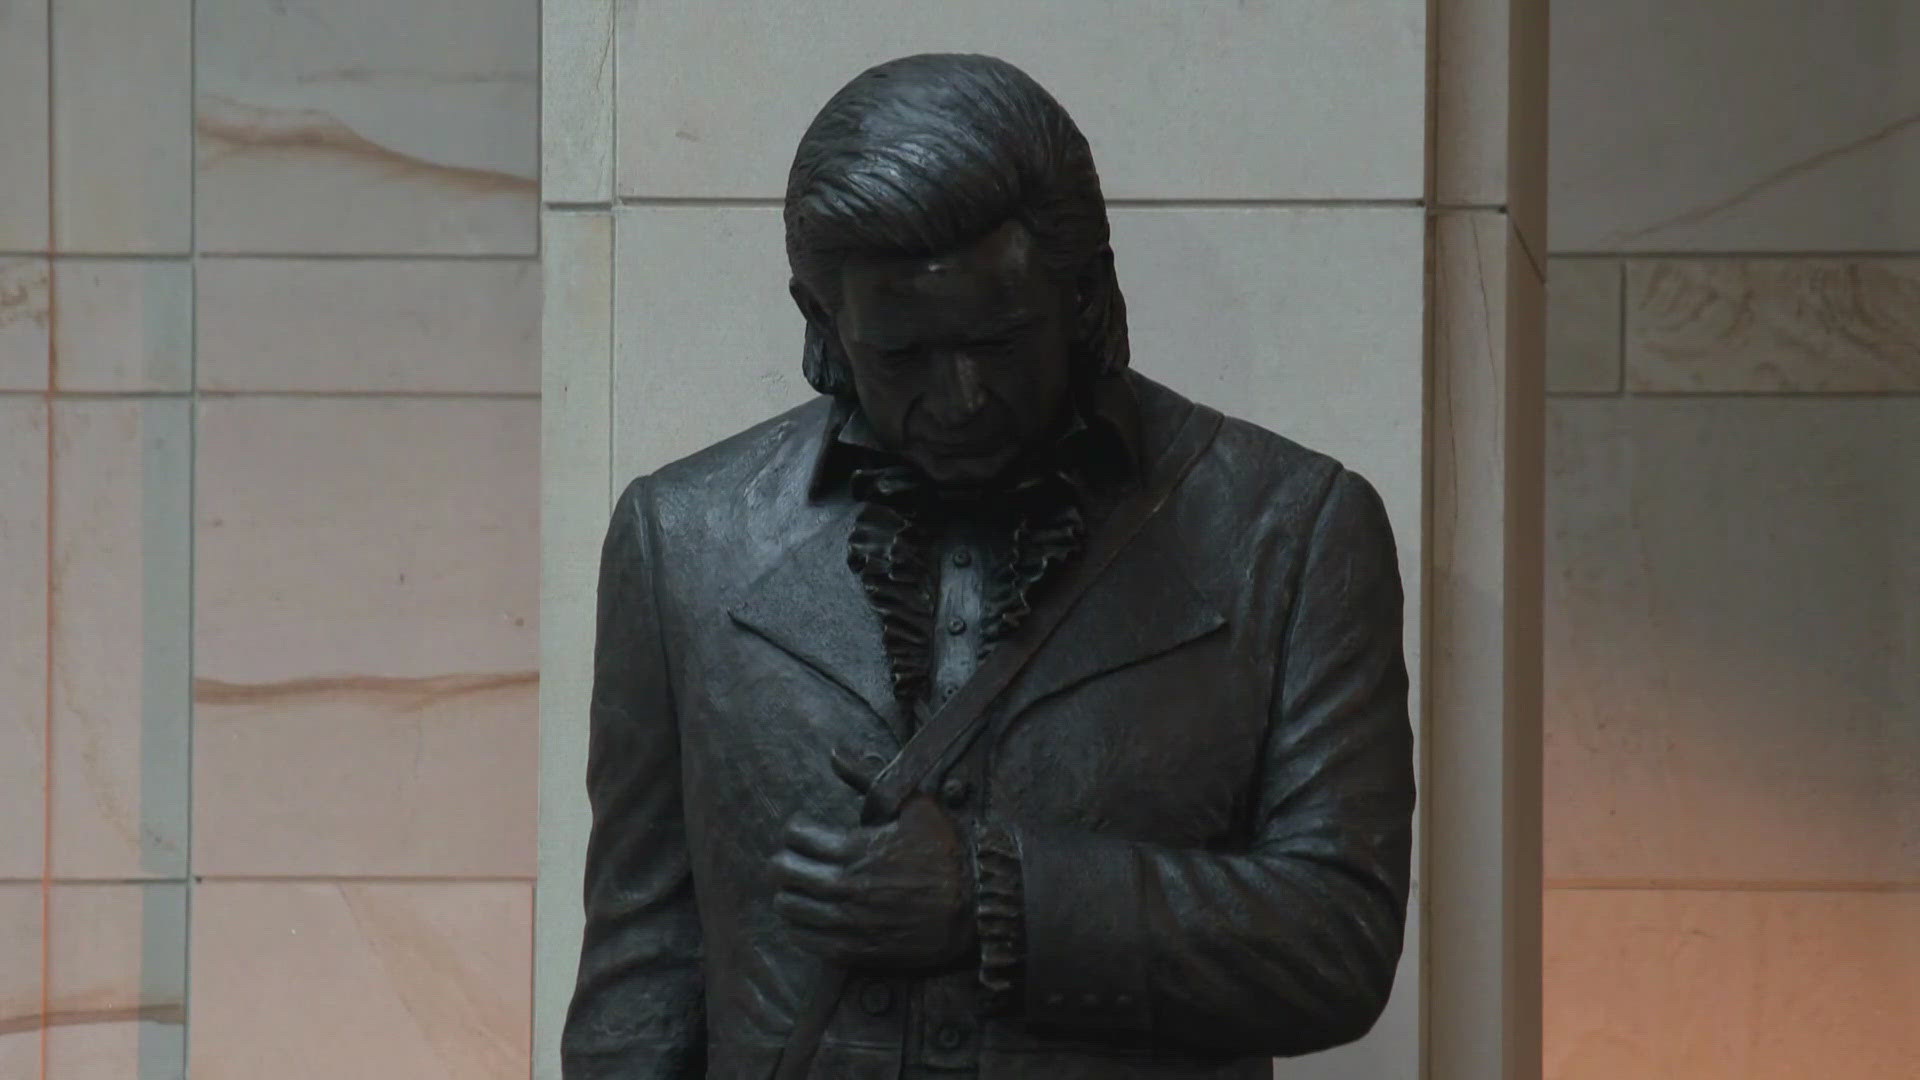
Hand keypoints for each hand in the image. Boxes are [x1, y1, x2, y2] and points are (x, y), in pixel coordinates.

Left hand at [771, 752, 976, 969]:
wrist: (977, 908)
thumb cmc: (947, 853)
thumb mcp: (915, 805)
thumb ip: (870, 777)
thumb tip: (836, 752)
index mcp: (856, 848)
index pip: (796, 836)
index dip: (795, 829)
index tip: (804, 831)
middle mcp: (847, 886)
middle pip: (785, 872)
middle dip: (782, 861)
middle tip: (791, 859)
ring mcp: (850, 921)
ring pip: (791, 908)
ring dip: (788, 894)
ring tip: (798, 888)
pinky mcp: (858, 950)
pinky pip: (809, 941)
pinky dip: (800, 928)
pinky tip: (807, 919)